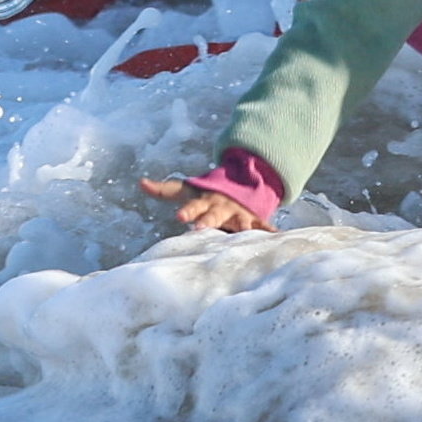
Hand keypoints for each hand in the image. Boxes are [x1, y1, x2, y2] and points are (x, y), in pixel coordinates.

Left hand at [140, 177, 273, 232]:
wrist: (237, 187)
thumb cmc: (206, 195)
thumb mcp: (187, 191)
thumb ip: (165, 190)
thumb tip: (140, 183)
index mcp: (205, 202)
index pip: (193, 206)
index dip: (187, 211)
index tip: (180, 217)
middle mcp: (222, 208)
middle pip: (214, 215)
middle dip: (208, 221)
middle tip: (200, 229)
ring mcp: (239, 214)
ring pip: (241, 222)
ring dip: (242, 227)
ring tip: (244, 233)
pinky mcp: (254, 220)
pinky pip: (264, 227)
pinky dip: (271, 232)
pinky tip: (280, 239)